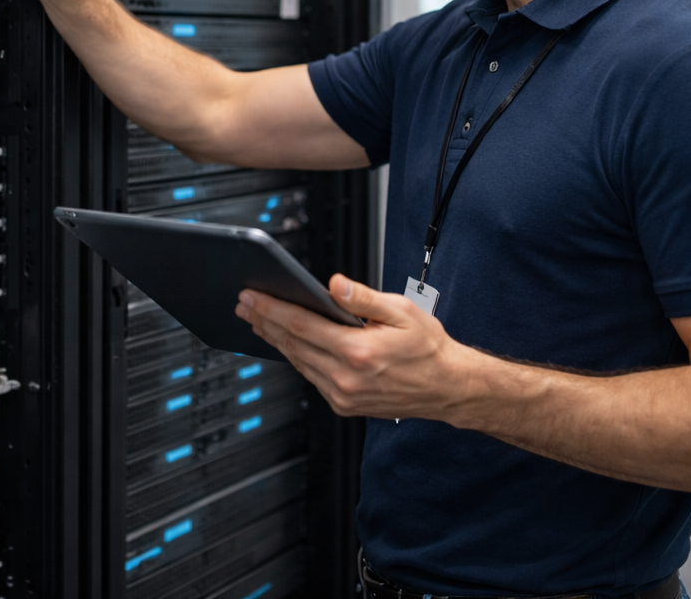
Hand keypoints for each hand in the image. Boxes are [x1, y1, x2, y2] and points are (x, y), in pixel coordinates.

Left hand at [236, 273, 481, 422]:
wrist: (447, 388)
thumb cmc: (428, 348)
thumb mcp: (402, 311)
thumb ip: (364, 298)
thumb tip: (334, 284)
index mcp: (358, 352)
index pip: (301, 326)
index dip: (271, 309)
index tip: (252, 296)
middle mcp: (346, 378)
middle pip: (292, 344)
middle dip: (264, 320)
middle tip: (244, 304)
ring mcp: (343, 395)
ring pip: (298, 362)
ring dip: (274, 339)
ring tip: (257, 319)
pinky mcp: (344, 405)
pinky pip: (310, 376)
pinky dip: (295, 357)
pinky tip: (286, 342)